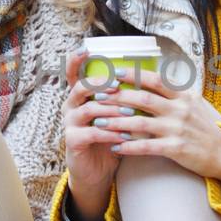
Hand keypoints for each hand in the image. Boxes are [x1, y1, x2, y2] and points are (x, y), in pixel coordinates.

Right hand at [62, 49, 128, 219]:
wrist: (97, 171)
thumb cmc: (110, 138)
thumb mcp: (115, 115)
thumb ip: (122, 97)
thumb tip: (149, 76)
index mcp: (80, 96)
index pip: (72, 73)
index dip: (76, 60)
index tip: (86, 49)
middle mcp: (71, 106)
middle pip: (80, 87)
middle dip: (101, 84)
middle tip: (119, 85)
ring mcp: (70, 124)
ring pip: (89, 109)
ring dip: (111, 110)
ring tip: (130, 114)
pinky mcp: (73, 141)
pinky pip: (92, 133)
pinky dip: (111, 133)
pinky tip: (125, 136)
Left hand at [101, 66, 220, 182]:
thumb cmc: (207, 129)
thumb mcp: (196, 105)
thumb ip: (176, 94)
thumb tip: (154, 82)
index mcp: (184, 95)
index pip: (155, 79)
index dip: (133, 75)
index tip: (113, 73)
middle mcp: (180, 109)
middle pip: (143, 98)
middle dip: (117, 96)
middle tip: (97, 96)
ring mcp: (178, 129)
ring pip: (140, 122)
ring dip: (117, 122)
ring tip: (98, 122)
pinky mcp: (176, 148)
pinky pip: (146, 146)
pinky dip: (128, 146)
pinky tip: (114, 146)